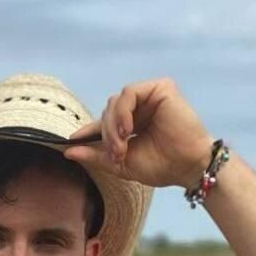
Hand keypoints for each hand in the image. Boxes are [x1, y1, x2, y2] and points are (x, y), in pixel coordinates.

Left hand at [63, 78, 213, 189]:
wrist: (187, 167)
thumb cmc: (161, 166)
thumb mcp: (121, 163)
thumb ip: (96, 156)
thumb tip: (67, 151)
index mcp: (133, 123)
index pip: (105, 122)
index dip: (88, 130)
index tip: (71, 140)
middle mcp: (141, 107)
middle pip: (107, 112)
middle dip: (105, 135)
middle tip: (116, 155)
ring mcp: (151, 96)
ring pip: (115, 103)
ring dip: (112, 127)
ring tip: (122, 147)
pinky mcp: (161, 88)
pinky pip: (129, 93)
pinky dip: (122, 112)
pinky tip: (127, 129)